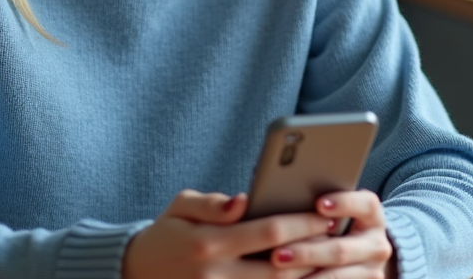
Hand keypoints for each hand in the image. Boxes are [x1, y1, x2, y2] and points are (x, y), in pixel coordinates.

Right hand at [123, 189, 330, 278]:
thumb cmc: (166, 234)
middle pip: (280, 269)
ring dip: (305, 277)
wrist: (135, 273)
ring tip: (328, 261)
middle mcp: (217, 275)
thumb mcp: (181, 206)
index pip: (267, 233)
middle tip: (336, 239)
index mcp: (208, 243)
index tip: (325, 215)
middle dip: (312, 253)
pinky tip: (302, 278)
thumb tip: (242, 200)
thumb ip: (212, 204)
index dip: (301, 224)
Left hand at [265, 190, 394, 278]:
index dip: (343, 203)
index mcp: (371, 214)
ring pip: (337, 275)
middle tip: (278, 254)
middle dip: (307, 253)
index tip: (319, 205)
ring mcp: (373, 271)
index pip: (365, 205)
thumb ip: (316, 206)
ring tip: (280, 272)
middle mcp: (376, 243)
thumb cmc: (333, 224)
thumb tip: (282, 199)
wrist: (360, 256)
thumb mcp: (333, 211)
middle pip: (341, 250)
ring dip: (306, 276)